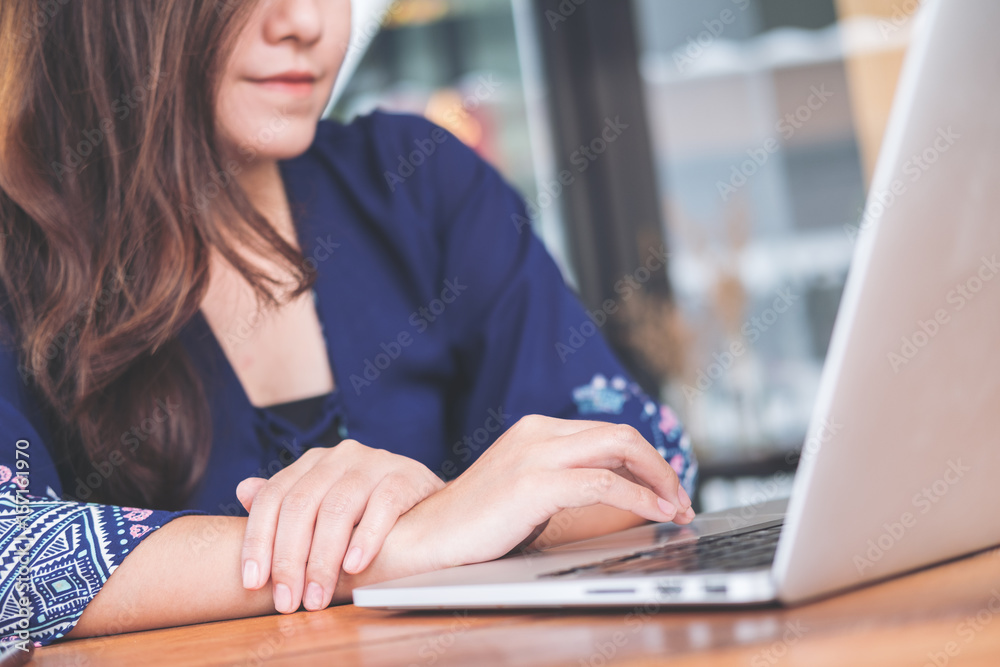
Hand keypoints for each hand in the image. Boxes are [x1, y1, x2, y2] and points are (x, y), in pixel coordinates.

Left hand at [235, 440, 444, 612]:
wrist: (432, 504)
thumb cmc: (370, 510)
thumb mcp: (325, 505)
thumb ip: (287, 502)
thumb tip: (242, 491)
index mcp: (313, 462)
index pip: (273, 497)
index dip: (258, 540)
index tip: (253, 583)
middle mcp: (340, 456)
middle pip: (302, 505)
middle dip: (290, 559)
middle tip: (288, 600)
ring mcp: (375, 462)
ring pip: (338, 508)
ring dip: (324, 559)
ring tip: (318, 595)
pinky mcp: (407, 476)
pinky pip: (383, 506)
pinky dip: (366, 538)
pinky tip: (355, 567)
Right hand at [390, 415, 693, 571]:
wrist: (426, 538)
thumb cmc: (475, 524)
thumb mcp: (526, 490)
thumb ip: (563, 479)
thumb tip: (617, 492)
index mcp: (536, 430)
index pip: (607, 433)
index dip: (646, 460)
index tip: (666, 489)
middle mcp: (538, 432)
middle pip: (621, 434)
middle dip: (660, 466)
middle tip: (682, 500)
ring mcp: (535, 454)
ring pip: (619, 448)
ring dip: (658, 479)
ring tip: (677, 509)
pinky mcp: (533, 483)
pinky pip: (603, 483)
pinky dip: (638, 498)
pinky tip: (654, 514)